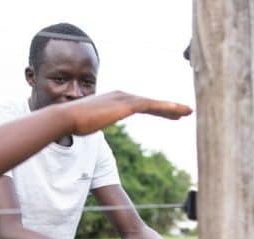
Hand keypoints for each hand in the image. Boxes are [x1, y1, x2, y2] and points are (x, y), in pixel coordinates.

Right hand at [61, 91, 191, 135]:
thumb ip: (93, 124)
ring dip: (173, 108)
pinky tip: (178, 112)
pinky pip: (150, 106)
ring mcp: (124, 99)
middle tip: (185, 111)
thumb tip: (89, 129)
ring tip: (188, 112)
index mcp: (115, 100)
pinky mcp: (126, 105)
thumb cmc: (73, 124)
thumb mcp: (88, 124)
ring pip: (154, 103)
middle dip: (169, 107)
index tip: (171, 115)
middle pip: (151, 102)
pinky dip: (165, 108)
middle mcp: (122, 95)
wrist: (66, 118)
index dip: (158, 109)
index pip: (141, 104)